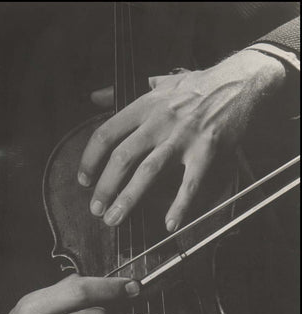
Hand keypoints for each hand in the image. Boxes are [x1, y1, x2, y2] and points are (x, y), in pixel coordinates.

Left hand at [78, 50, 284, 231]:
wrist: (237, 83)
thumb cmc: (195, 86)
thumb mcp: (156, 83)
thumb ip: (122, 93)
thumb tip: (94, 97)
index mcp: (144, 106)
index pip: (106, 134)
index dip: (90, 159)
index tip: (84, 179)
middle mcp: (159, 122)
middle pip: (122, 157)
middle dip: (105, 187)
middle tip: (96, 209)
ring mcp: (183, 137)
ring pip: (148, 172)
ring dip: (128, 199)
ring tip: (115, 219)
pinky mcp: (206, 150)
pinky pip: (189, 184)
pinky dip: (179, 206)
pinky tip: (170, 224)